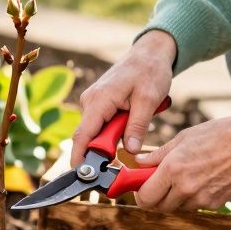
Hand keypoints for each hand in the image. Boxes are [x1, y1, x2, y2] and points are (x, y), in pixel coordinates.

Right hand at [70, 30, 176, 166]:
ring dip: (114, 138)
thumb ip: (137, 126)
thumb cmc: (150, 71)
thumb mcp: (148, 99)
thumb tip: (130, 151)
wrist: (150, 53)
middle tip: (124, 161)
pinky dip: (116, 130)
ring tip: (138, 123)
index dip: (80, 157)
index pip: (83, 135)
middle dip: (104, 152)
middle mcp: (90, 102)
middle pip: (89, 137)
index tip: (83, 176)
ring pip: (97, 132)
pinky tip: (132, 120)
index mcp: (99, 100)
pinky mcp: (99, 105)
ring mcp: (93, 103)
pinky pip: (103, 125)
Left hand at [132, 114, 230, 211]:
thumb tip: (140, 162)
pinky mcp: (215, 203)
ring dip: (174, 198)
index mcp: (173, 169)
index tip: (141, 188)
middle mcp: (185, 188)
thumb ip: (158, 154)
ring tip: (184, 177)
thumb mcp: (183, 138)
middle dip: (156, 197)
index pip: (146, 197)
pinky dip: (192, 198)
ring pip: (177, 207)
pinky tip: (200, 180)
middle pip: (159, 207)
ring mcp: (201, 199)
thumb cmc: (219, 135)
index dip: (140, 195)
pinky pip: (195, 206)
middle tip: (159, 184)